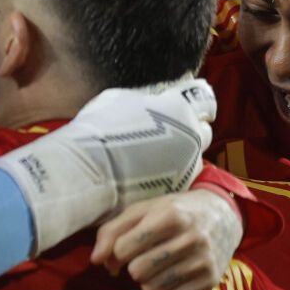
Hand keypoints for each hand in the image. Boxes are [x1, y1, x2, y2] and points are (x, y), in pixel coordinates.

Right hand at [0, 77, 215, 251]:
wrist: (86, 172)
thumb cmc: (98, 130)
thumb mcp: (121, 99)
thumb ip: (147, 100)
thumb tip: (154, 101)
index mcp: (180, 109)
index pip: (203, 100)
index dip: (194, 102)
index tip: (186, 105)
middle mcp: (191, 138)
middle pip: (201, 132)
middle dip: (188, 131)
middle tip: (165, 134)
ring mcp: (186, 167)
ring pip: (191, 159)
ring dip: (177, 157)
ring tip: (147, 158)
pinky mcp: (175, 191)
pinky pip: (176, 179)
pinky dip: (164, 176)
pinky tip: (141, 175)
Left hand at [91, 190, 241, 289]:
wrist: (221, 216)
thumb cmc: (173, 212)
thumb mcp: (142, 211)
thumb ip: (112, 231)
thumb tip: (96, 260)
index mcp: (171, 216)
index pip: (124, 248)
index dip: (119, 250)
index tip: (127, 246)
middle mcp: (191, 238)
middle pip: (137, 271)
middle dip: (134, 267)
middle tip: (145, 258)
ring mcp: (203, 261)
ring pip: (152, 289)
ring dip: (147, 282)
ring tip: (158, 269)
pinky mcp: (211, 281)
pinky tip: (170, 282)